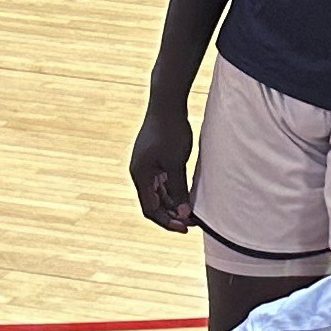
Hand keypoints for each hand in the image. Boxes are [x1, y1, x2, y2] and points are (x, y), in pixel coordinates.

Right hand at [129, 99, 197, 230]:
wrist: (167, 102)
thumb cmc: (170, 130)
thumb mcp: (176, 164)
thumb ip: (179, 190)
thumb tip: (184, 213)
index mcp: (140, 175)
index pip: (150, 209)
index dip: (167, 221)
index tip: (185, 228)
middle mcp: (140, 172)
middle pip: (153, 203)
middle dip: (171, 215)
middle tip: (191, 223)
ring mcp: (146, 166)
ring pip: (158, 194)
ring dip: (173, 204)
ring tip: (191, 212)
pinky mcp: (153, 159)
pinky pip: (162, 182)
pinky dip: (173, 192)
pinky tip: (187, 197)